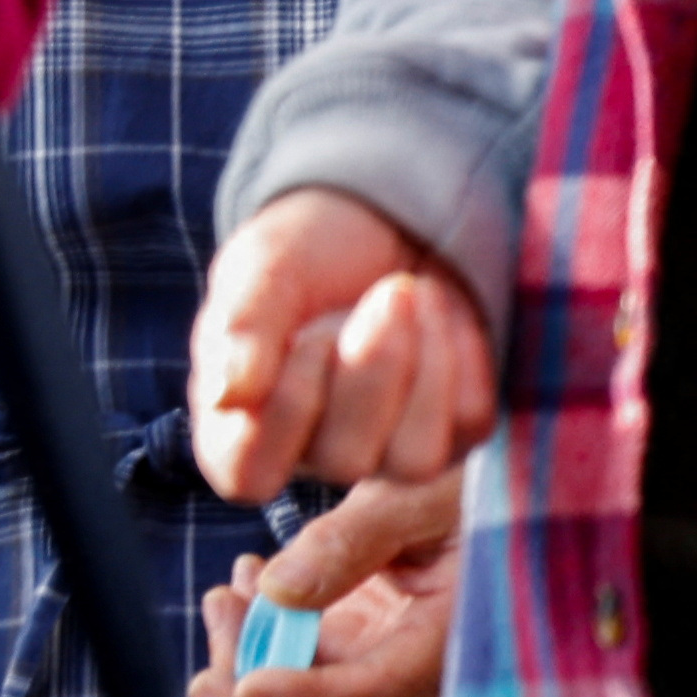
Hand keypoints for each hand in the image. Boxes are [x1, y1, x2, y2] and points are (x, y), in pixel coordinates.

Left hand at [191, 467, 462, 696]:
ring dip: (251, 665)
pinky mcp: (377, 646)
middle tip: (218, 615)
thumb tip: (277, 592)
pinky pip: (309, 669)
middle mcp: (426, 669)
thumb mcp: (421, 491)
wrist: (510, 481)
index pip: (372, 696)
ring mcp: (398, 662)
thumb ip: (354, 538)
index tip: (243, 682)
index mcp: (456, 635)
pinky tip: (248, 585)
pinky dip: (265, 641)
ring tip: (225, 595)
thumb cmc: (481, 478)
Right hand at [193, 187, 494, 505]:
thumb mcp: (262, 267)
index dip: (285, 411)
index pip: (250, 475)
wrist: (384, 221)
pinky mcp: (453, 428)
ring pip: (415, 460)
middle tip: (384, 296)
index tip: (305, 338)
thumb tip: (228, 397)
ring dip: (422, 368)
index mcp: (243, 427)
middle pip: (346, 461)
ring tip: (411, 294)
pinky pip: (468, 419)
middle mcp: (314, 452)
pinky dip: (459, 353)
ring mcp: (388, 447)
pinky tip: (437, 308)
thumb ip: (241, 327)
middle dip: (370, 371)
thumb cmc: (305, 255)